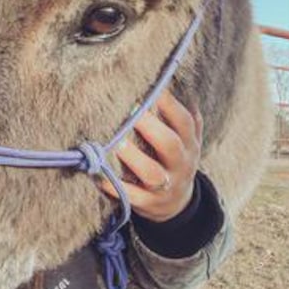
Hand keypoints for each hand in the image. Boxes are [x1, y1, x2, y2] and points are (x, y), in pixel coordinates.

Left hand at [99, 89, 202, 222]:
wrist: (176, 204)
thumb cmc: (173, 162)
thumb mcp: (186, 142)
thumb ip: (181, 118)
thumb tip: (168, 83)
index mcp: (188, 145)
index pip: (184, 123)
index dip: (170, 106)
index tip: (152, 89)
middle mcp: (180, 165)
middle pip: (170, 145)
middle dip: (151, 128)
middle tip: (131, 112)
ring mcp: (164, 186)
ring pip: (151, 173)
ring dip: (133, 158)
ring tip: (116, 144)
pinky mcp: (148, 203)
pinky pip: (132, 196)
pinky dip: (116, 188)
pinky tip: (100, 176)